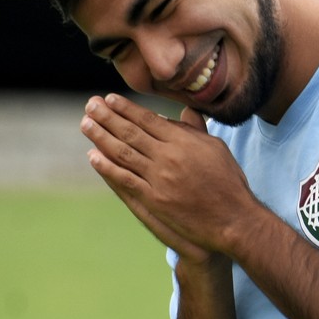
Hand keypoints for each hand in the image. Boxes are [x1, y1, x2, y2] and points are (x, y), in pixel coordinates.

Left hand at [80, 94, 255, 263]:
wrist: (232, 219)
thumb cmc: (228, 182)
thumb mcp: (216, 149)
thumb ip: (195, 130)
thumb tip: (184, 110)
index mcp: (184, 141)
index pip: (149, 119)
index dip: (127, 108)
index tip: (110, 99)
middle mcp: (169, 156)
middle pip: (131, 132)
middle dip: (108, 117)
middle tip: (89, 105)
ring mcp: (160, 179)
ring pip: (123, 153)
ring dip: (102, 137)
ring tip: (85, 124)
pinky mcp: (154, 200)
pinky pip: (125, 180)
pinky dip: (107, 167)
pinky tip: (93, 156)